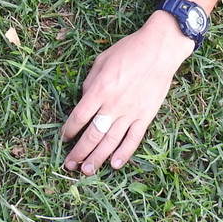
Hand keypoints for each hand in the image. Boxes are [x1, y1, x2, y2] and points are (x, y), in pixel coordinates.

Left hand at [60, 12, 194, 173]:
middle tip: (69, 165)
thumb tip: (83, 101)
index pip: (79, 116)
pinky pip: (134, 139)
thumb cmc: (127, 51)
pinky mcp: (146, 116)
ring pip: (111, 141)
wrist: (159, 50)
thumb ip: (89, 84)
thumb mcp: (100, 62)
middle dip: (79, 152)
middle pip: (93, 134)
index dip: (69, 130)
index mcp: (100, 90)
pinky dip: (124, 153)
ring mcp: (131, 112)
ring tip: (87, 171)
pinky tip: (114, 164)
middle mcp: (114, 105)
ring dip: (98, 158)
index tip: (64, 138)